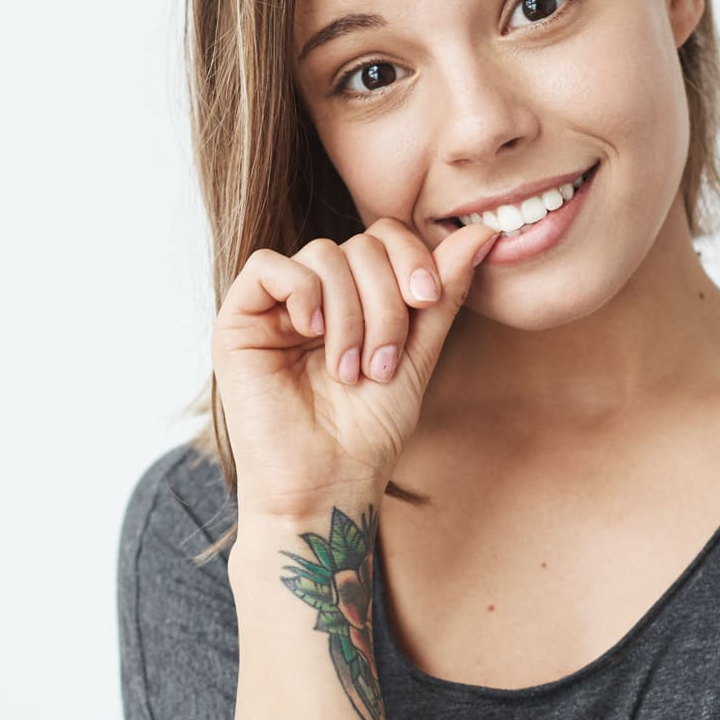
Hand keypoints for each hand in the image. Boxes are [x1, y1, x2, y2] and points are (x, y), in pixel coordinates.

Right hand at [211, 216, 501, 519]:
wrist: (326, 486)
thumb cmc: (368, 434)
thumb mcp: (418, 355)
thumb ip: (443, 296)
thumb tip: (481, 234)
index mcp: (355, 298)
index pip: (383, 237)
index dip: (411, 256)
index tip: (428, 299)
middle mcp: (314, 295)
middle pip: (358, 245)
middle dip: (385, 302)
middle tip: (384, 362)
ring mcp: (275, 307)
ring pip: (322, 255)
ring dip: (350, 315)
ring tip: (351, 370)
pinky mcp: (238, 321)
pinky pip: (269, 267)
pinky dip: (303, 293)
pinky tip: (313, 335)